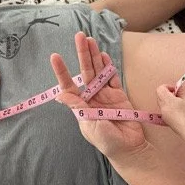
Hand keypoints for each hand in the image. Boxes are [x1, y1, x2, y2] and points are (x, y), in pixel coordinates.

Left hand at [51, 32, 148, 158]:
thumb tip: (60, 94)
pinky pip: (113, 78)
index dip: (62, 71)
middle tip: (79, 36)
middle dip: (82, 54)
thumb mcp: (90, 124)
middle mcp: (92, 98)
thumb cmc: (107, 141)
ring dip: (95, 56)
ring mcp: (106, 95)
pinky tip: (104, 55)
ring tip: (90, 40)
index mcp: (81, 106)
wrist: (129, 148)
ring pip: (99, 71)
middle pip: (86, 72)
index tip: (55, 56)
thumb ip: (78, 108)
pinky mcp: (119, 96)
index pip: (69, 85)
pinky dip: (109, 67)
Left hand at [155, 85, 184, 137]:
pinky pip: (164, 110)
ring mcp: (163, 114)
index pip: (160, 89)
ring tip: (179, 104)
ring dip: (168, 100)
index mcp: (167, 100)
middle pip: (160, 96)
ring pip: (162, 103)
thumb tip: (178, 88)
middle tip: (178, 96)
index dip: (167, 87)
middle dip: (168, 93)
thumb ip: (181, 92)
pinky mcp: (165, 120)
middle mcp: (163, 107)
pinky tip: (179, 111)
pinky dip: (169, 107)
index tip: (175, 90)